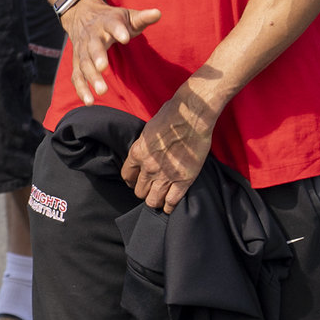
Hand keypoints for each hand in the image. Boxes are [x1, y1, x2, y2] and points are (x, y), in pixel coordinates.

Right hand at [63, 0, 161, 102]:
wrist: (83, 15)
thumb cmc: (112, 20)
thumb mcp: (127, 16)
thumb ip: (143, 18)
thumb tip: (159, 13)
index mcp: (107, 22)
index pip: (112, 25)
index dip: (118, 30)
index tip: (126, 38)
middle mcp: (92, 36)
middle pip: (93, 46)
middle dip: (97, 57)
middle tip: (103, 68)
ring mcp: (82, 50)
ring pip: (84, 63)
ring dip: (91, 77)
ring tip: (102, 91)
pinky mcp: (78, 62)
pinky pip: (77, 76)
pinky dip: (81, 89)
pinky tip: (89, 101)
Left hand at [122, 83, 218, 211]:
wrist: (192, 114)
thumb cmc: (172, 114)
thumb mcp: (149, 129)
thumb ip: (144, 145)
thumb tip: (145, 151)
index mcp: (137, 152)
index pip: (127, 176)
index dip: (132, 180)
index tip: (137, 180)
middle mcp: (148, 167)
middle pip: (139, 192)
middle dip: (144, 191)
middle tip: (151, 188)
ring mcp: (166, 175)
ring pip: (153, 201)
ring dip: (156, 200)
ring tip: (160, 197)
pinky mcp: (183, 180)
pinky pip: (172, 201)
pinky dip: (170, 206)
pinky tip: (170, 205)